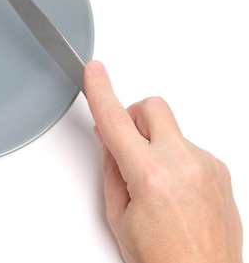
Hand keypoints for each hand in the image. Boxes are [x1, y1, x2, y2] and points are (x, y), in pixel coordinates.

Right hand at [84, 60, 242, 262]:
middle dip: (133, 115)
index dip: (101, 91)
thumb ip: (113, 170)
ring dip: (155, 144)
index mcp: (151, 176)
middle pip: (153, 108)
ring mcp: (207, 166)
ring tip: (154, 185)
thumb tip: (112, 142)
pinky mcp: (221, 172)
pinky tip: (173, 191)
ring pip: (171, 131)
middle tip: (125, 140)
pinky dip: (175, 160)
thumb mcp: (119, 216)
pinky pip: (189, 149)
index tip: (94, 72)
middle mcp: (184, 164)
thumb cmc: (163, 260)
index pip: (116, 121)